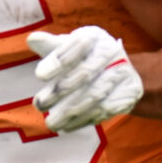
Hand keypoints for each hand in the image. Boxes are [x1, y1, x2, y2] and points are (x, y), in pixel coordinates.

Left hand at [26, 26, 143, 132]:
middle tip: (40, 104)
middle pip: (84, 73)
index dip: (57, 61)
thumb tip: (32, 39)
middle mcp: (111, 50)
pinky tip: (68, 126)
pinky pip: (105, 109)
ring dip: (70, 111)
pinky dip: (84, 120)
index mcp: (94, 36)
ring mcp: (123, 71)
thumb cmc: (85, 57)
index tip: (39, 76)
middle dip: (60, 91)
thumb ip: (51, 46)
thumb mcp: (69, 48)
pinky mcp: (129, 92)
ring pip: (94, 95)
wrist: (119, 70)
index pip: (74, 47)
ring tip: (51, 122)